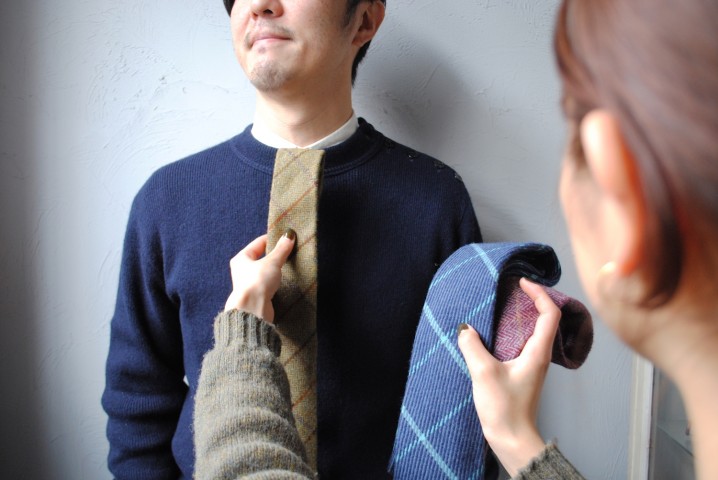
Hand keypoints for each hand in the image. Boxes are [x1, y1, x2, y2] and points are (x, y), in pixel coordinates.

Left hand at [223, 231, 295, 322]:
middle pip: (262, 257)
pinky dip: (276, 281)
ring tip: (290, 265)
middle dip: (275, 255)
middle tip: (290, 251)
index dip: (272, 239)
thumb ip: (281, 249)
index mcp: (241, 258)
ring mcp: (250, 283)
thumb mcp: (272, 262)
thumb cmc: (257, 283)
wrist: (252, 310)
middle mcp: (243, 270)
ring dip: (276, 269)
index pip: (258, 243)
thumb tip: (289, 235)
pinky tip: (285, 280)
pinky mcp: (257, 295)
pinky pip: (268, 283)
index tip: (286, 237)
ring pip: (265, 271)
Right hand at [457, 278, 560, 475]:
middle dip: (532, 299)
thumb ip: (473, 347)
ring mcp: (532, 364)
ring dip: (522, 315)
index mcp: (537, 352)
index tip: (522, 282)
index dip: (539, 293)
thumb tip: (465, 329)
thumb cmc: (504, 408)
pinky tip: (495, 331)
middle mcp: (540, 355)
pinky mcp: (523, 372)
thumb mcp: (484, 373)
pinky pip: (522, 342)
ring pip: (534, 330)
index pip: (549, 313)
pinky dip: (513, 330)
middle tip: (513, 288)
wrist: (512, 438)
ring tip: (503, 304)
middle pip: (545, 318)